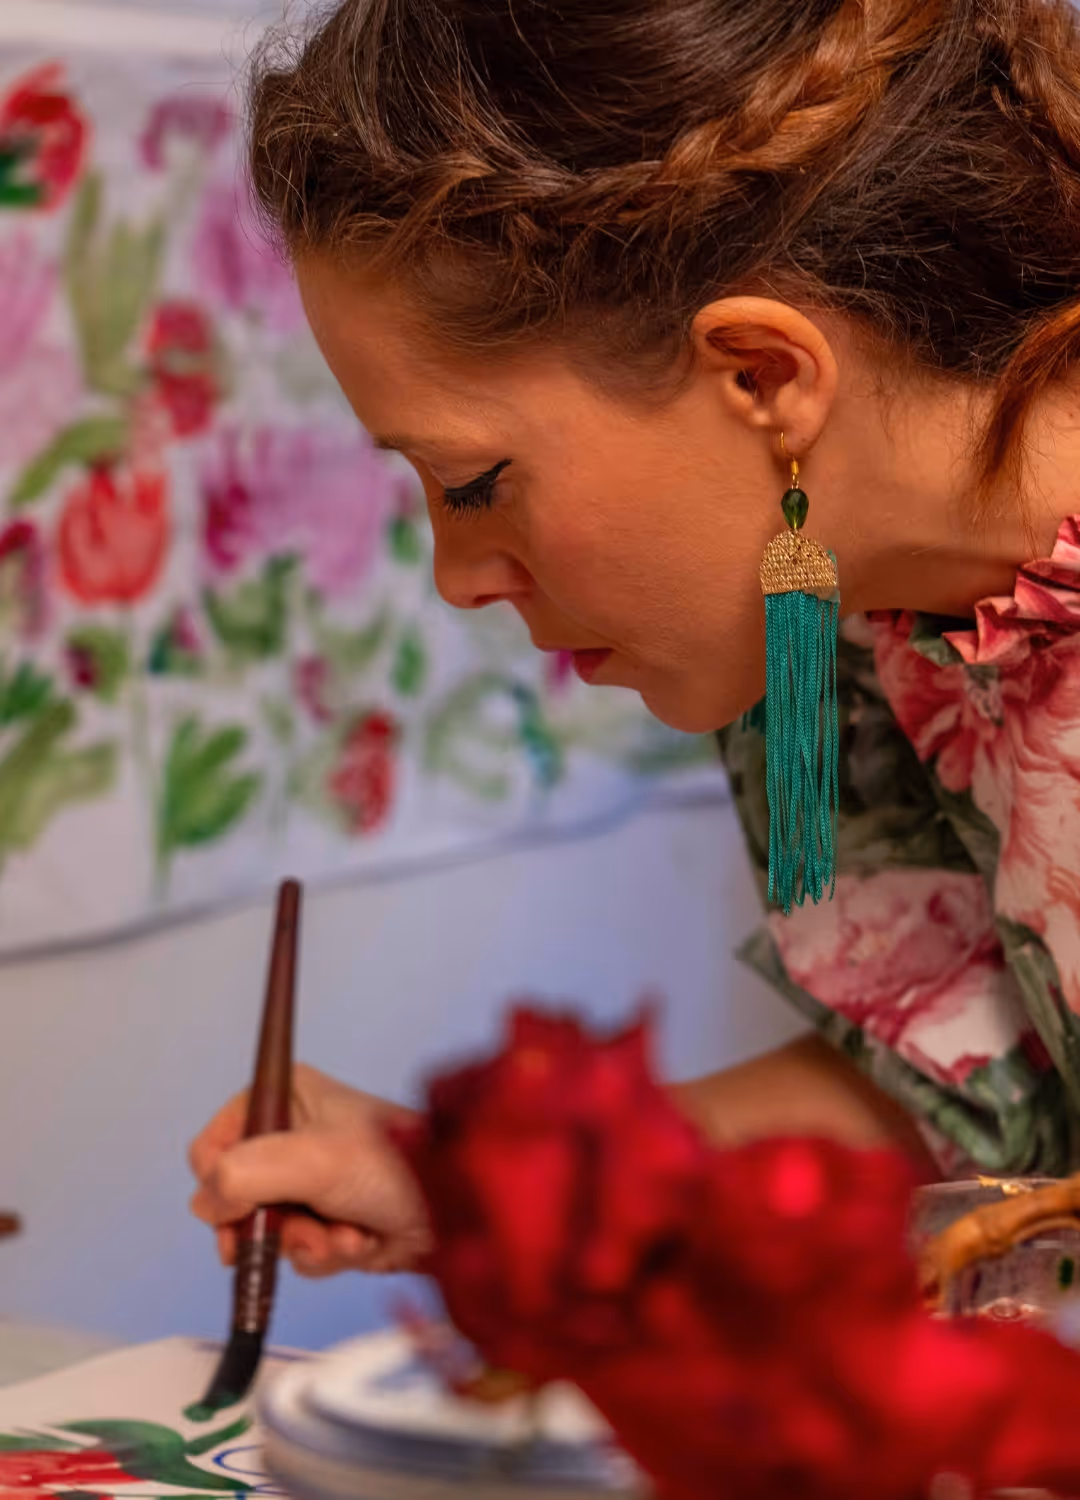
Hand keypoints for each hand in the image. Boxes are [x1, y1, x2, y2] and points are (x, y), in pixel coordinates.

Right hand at [188, 1064, 430, 1275]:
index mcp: (284, 1097)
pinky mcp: (327, 1218)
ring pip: (267, 1232)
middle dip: (272, 1226)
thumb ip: (246, 1175)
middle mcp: (291, 1135)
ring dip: (307, 1244)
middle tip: (302, 1230)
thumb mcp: (314, 1160)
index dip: (219, 1186)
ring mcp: (308, 1180)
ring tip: (348, 1234)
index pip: (213, 1146)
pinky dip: (328, 1255)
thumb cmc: (395, 1165)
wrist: (454, 1211)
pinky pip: (298, 1251)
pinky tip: (362, 1241)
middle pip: (235, 1199)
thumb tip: (206, 1205)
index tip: (238, 1213)